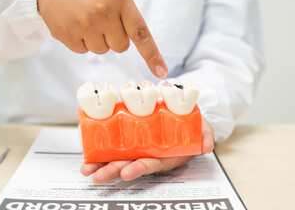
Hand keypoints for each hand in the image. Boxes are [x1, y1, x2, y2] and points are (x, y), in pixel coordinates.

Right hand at [37, 0, 167, 77]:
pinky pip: (82, 50)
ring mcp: (83, 24)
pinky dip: (80, 41)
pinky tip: (74, 22)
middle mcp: (103, 12)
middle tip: (101, 19)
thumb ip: (126, 14)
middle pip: (120, 47)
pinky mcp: (66, 33)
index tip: (161, 72)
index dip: (153, 56)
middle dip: (114, 37)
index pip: (141, 34)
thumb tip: (134, 43)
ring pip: (101, 50)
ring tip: (85, 18)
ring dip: (96, 39)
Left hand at [80, 118, 213, 183]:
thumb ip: (205, 135)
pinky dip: (100, 147)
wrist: (181, 118)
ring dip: (102, 164)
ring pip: (118, 157)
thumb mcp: (202, 128)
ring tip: (87, 169)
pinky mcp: (129, 137)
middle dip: (113, 170)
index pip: (150, 164)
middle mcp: (147, 154)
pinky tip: (87, 149)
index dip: (139, 168)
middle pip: (129, 164)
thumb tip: (207, 145)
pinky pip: (114, 143)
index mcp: (163, 154)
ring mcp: (137, 147)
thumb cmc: (189, 126)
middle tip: (98, 175)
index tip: (127, 172)